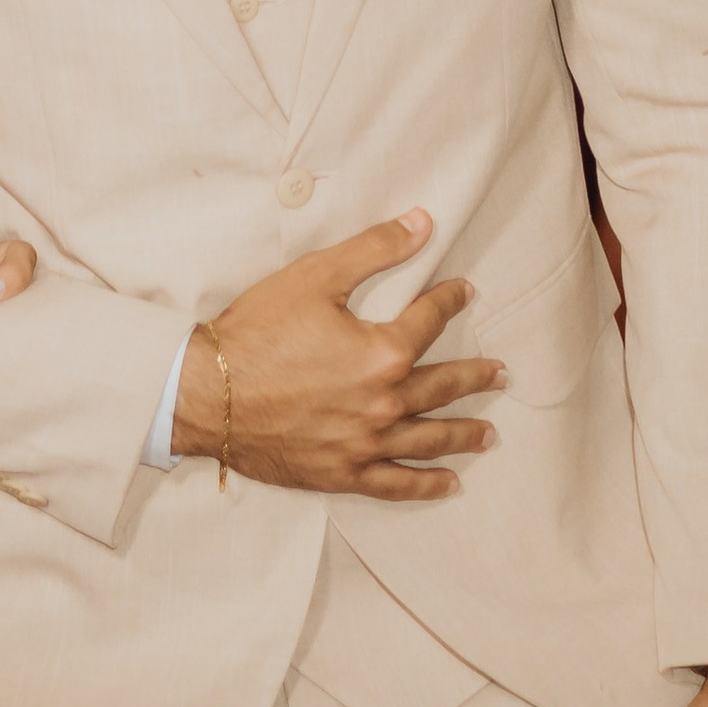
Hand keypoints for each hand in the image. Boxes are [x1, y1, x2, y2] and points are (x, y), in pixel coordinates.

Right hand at [170, 209, 500, 498]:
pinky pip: (396, 483)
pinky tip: (449, 483)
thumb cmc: (257, 332)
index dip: (449, 301)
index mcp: (382, 353)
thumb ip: (374, 249)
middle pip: (441, 387)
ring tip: (488, 432)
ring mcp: (364, 444)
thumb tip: (423, 222)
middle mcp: (383, 403)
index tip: (464, 293)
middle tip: (500, 374)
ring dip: (463, 434)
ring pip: (429, 439)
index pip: (428, 321)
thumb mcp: (315, 277)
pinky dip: (426, 484)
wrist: (207, 393)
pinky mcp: (342, 473)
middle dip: (474, 377)